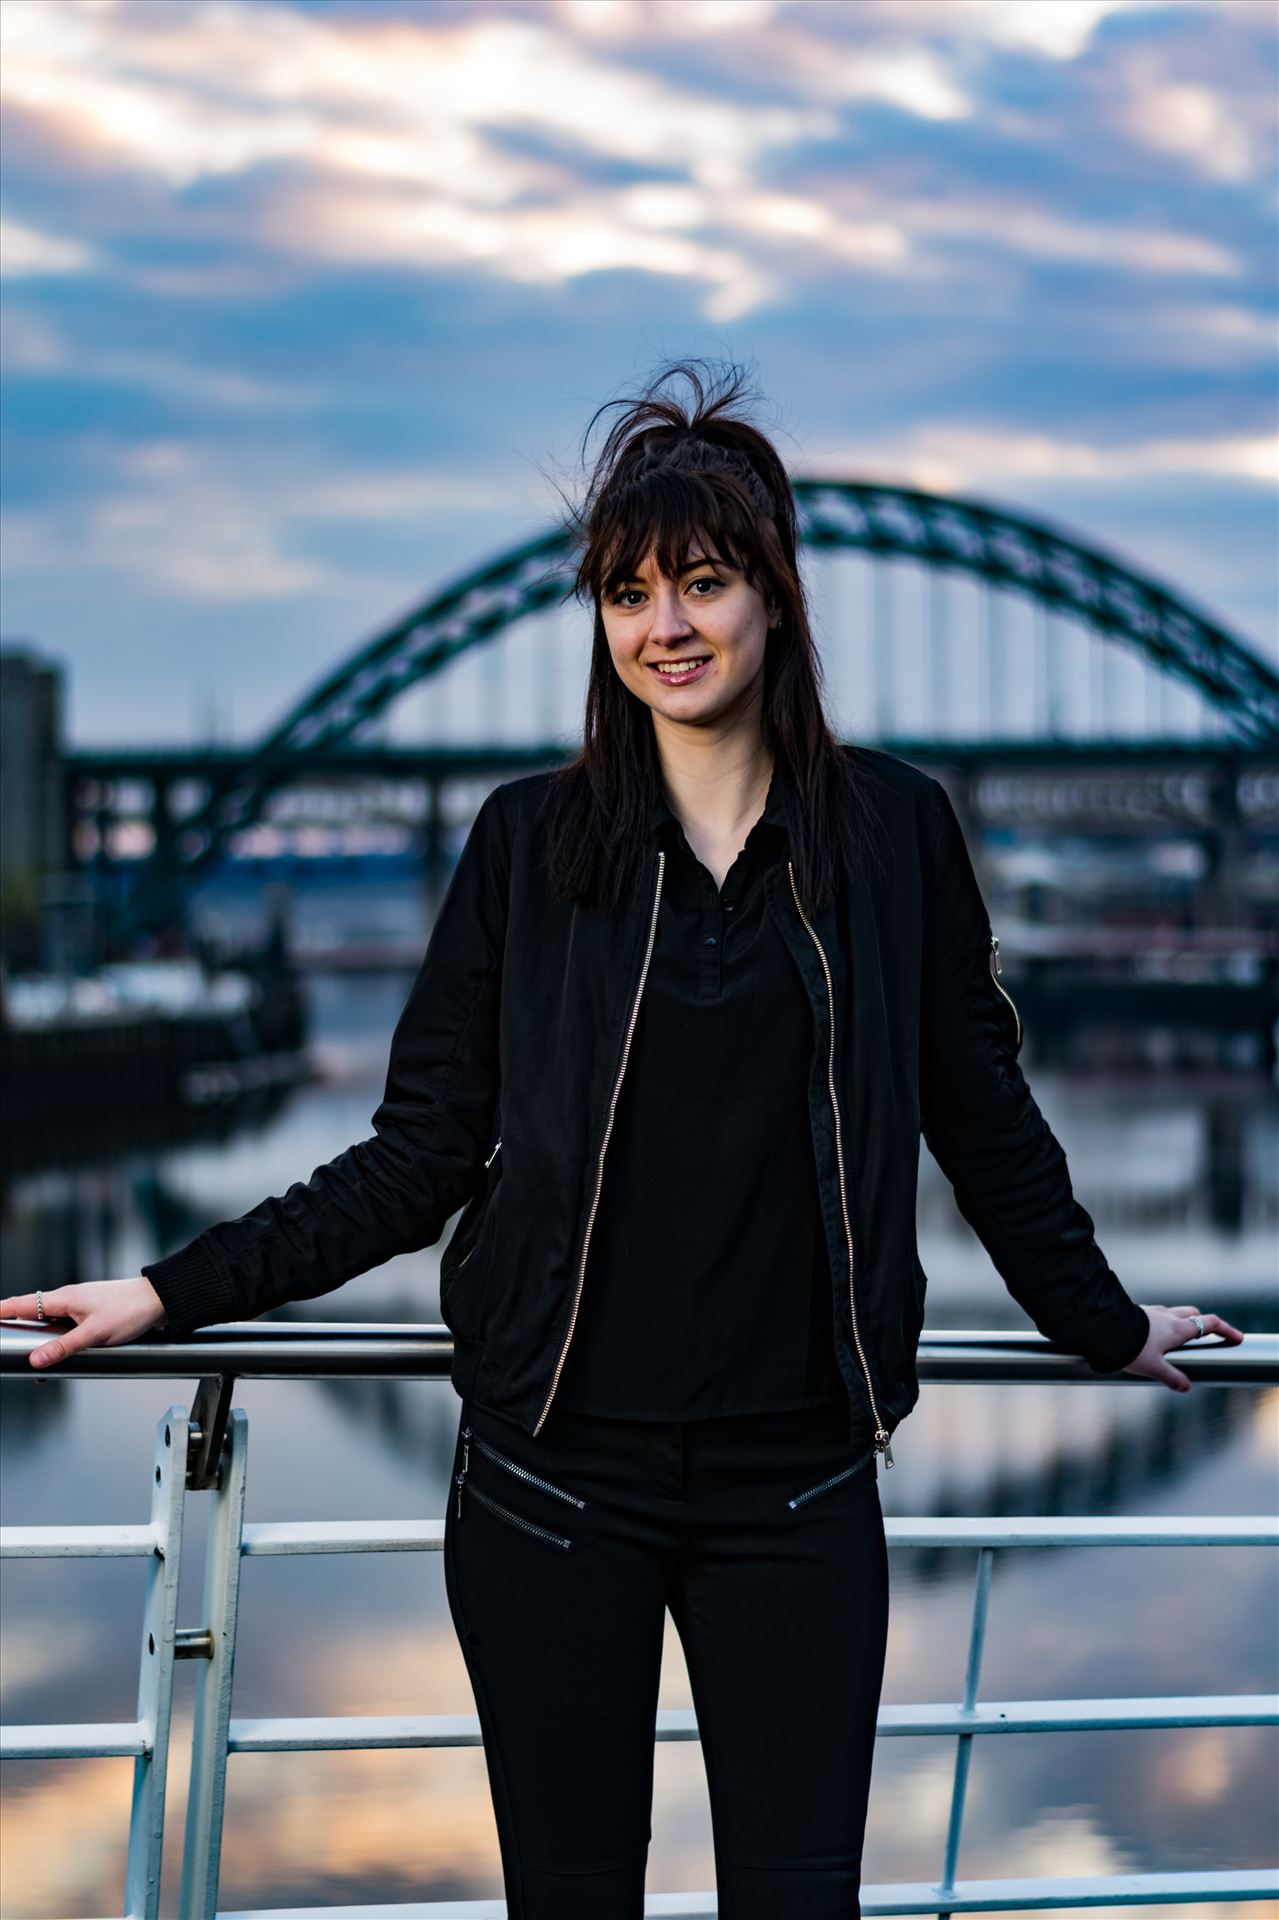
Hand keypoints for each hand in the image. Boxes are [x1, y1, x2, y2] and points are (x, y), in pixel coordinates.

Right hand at [0, 1278, 168, 1368]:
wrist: (159, 1301)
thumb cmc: (130, 1310)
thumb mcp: (94, 1334)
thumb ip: (63, 1347)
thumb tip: (36, 1360)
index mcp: (65, 1299)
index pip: (24, 1303)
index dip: (3, 1311)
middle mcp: (70, 1300)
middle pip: (34, 1315)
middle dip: (19, 1331)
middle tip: (9, 1347)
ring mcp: (81, 1308)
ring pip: (51, 1325)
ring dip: (42, 1342)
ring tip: (35, 1366)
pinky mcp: (92, 1315)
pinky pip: (67, 1329)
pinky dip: (60, 1343)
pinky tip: (61, 1359)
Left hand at [1122, 1303, 1243, 1392]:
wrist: (1103, 1327)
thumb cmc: (1130, 1347)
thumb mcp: (1153, 1368)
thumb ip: (1171, 1378)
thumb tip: (1187, 1387)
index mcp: (1178, 1328)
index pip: (1210, 1323)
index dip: (1226, 1330)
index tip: (1237, 1337)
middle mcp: (1168, 1316)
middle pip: (1194, 1314)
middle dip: (1204, 1324)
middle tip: (1208, 1337)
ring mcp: (1153, 1312)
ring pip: (1175, 1312)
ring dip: (1183, 1322)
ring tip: (1180, 1340)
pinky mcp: (1139, 1312)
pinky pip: (1158, 1315)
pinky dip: (1164, 1323)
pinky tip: (1155, 1337)